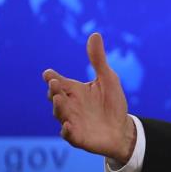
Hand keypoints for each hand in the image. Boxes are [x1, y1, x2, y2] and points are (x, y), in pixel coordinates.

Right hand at [42, 33, 134, 162]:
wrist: (121, 129)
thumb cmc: (112, 103)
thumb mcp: (108, 79)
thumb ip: (98, 59)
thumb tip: (94, 34)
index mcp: (74, 91)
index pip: (59, 82)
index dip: (52, 77)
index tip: (49, 73)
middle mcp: (69, 105)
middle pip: (56, 97)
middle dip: (54, 91)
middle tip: (54, 84)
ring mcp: (72, 121)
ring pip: (60, 114)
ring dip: (58, 107)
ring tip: (58, 99)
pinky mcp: (78, 137)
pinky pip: (69, 135)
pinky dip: (67, 131)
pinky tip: (68, 126)